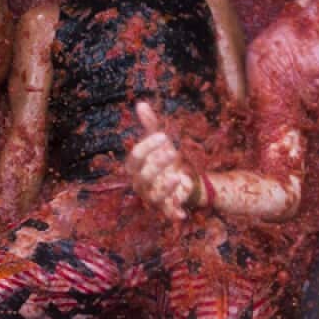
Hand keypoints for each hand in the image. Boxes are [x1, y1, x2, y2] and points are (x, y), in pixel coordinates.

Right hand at [127, 102, 201, 220]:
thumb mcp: (161, 142)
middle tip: (173, 152)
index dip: (147, 147)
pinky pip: (168, 213)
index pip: (136, 158)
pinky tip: (183, 213)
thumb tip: (141, 104)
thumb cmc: (165, 159)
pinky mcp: (167, 208)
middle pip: (144, 176)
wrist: (181, 179)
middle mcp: (141, 184)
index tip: (164, 136)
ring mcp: (153, 197)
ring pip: (153, 196)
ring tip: (178, 175)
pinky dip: (174, 214)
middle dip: (158, 164)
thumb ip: (151, 125)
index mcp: (136, 168)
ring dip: (165, 187)